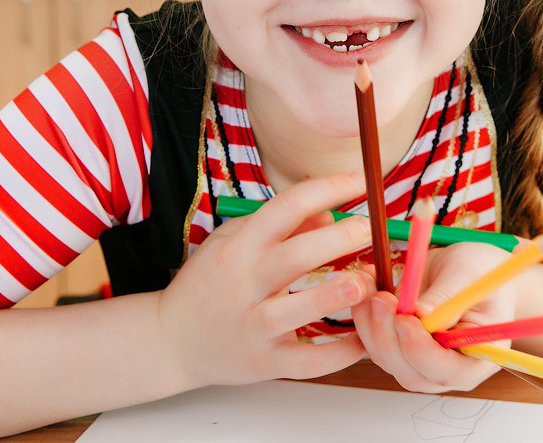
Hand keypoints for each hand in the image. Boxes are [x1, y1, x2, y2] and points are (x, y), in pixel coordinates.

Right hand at [157, 172, 376, 390]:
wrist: (170, 340)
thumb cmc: (208, 285)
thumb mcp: (234, 243)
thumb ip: (282, 228)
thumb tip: (329, 215)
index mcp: (239, 247)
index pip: (286, 207)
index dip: (328, 189)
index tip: (361, 181)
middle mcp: (245, 283)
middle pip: (296, 255)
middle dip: (341, 239)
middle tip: (372, 229)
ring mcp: (253, 326)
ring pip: (297, 309)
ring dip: (337, 293)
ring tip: (367, 281)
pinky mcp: (263, 362)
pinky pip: (306, 361)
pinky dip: (338, 354)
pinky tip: (363, 339)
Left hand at [351, 241, 514, 392]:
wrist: (468, 269)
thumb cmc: (480, 273)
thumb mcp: (471, 275)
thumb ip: (448, 297)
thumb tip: (421, 314)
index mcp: (476, 359)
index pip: (446, 371)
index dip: (421, 350)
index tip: (404, 320)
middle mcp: (446, 369)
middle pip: (410, 371)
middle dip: (389, 336)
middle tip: (381, 299)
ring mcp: (419, 361)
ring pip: (385, 357)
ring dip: (371, 323)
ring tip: (370, 284)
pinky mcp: (398, 346)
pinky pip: (373, 340)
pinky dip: (365, 315)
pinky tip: (367, 285)